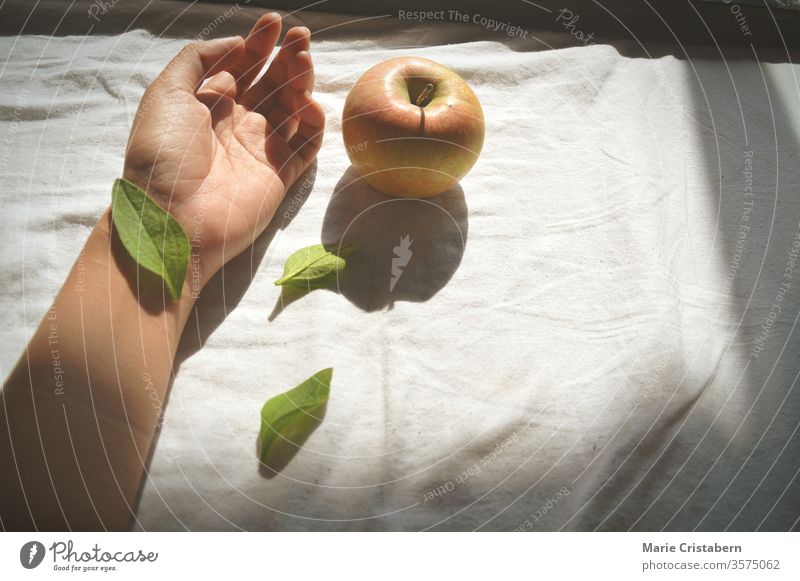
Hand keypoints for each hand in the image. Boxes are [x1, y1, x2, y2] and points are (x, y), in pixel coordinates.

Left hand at [123, 13, 324, 288]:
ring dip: (301, 82)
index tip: (273, 22)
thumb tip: (235, 44)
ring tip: (304, 59)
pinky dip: (312, 122)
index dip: (258, 44)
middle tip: (300, 35)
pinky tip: (307, 103)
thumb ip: (196, 59)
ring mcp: (261, 150)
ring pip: (292, 108)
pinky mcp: (281, 175)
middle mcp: (238, 124)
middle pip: (271, 84)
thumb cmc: (163, 155)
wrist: (174, 217)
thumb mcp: (166, 93)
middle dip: (286, 57)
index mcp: (209, 106)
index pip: (241, 68)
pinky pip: (306, 144)